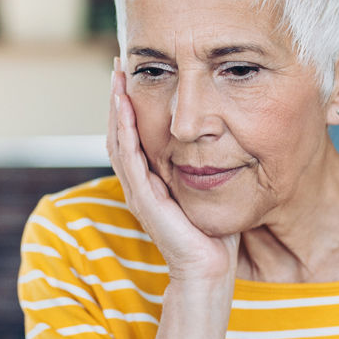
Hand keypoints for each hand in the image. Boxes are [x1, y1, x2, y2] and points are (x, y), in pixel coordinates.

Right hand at [107, 61, 237, 282]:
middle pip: (120, 133)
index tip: (134, 76)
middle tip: (118, 66)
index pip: (134, 136)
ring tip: (116, 78)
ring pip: (119, 141)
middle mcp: (139, 185)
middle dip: (118, 98)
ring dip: (116, 108)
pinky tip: (124, 108)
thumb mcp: (210, 191)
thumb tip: (223, 142)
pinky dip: (124, 131)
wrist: (208, 272)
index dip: (131, 106)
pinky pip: (129, 158)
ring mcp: (138, 192)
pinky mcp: (143, 199)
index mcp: (151, 182)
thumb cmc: (213, 238)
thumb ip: (208, 168)